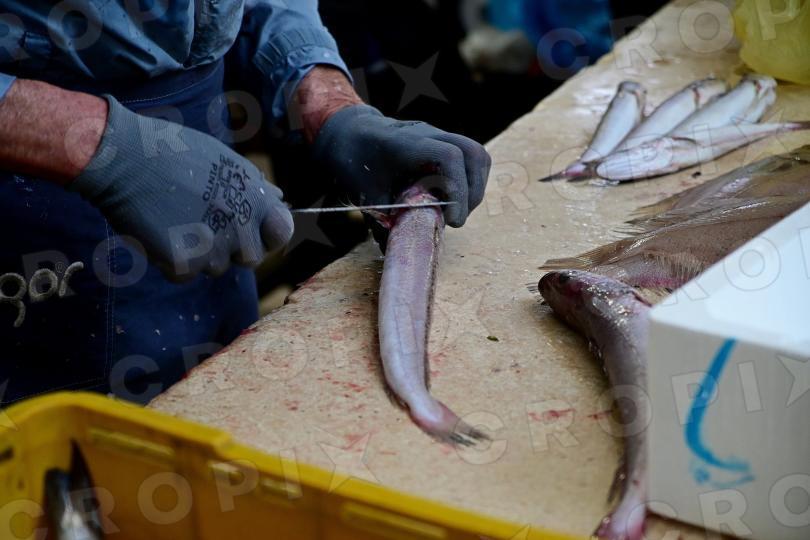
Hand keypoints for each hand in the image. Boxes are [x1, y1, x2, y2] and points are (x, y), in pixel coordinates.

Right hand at [71, 95, 292, 279]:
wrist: (124, 157)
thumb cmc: (172, 153)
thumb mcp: (224, 160)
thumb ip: (254, 187)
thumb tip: (279, 201)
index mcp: (254, 198)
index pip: (283, 232)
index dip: (269, 235)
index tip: (252, 231)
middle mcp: (241, 224)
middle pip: (250, 258)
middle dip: (230, 248)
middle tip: (201, 224)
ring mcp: (213, 245)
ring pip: (215, 268)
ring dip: (198, 254)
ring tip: (175, 220)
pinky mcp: (184, 261)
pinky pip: (184, 275)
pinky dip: (170, 261)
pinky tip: (158, 232)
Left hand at [312, 104, 490, 227]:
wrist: (347, 134)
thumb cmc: (353, 163)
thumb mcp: (364, 195)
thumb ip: (384, 222)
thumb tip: (397, 254)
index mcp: (406, 144)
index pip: (449, 157)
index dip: (458, 190)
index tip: (450, 218)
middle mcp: (427, 134)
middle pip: (472, 153)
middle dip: (473, 192)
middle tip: (456, 219)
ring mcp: (437, 134)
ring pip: (475, 153)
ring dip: (476, 186)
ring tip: (458, 210)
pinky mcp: (441, 141)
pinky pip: (469, 156)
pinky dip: (470, 179)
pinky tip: (453, 199)